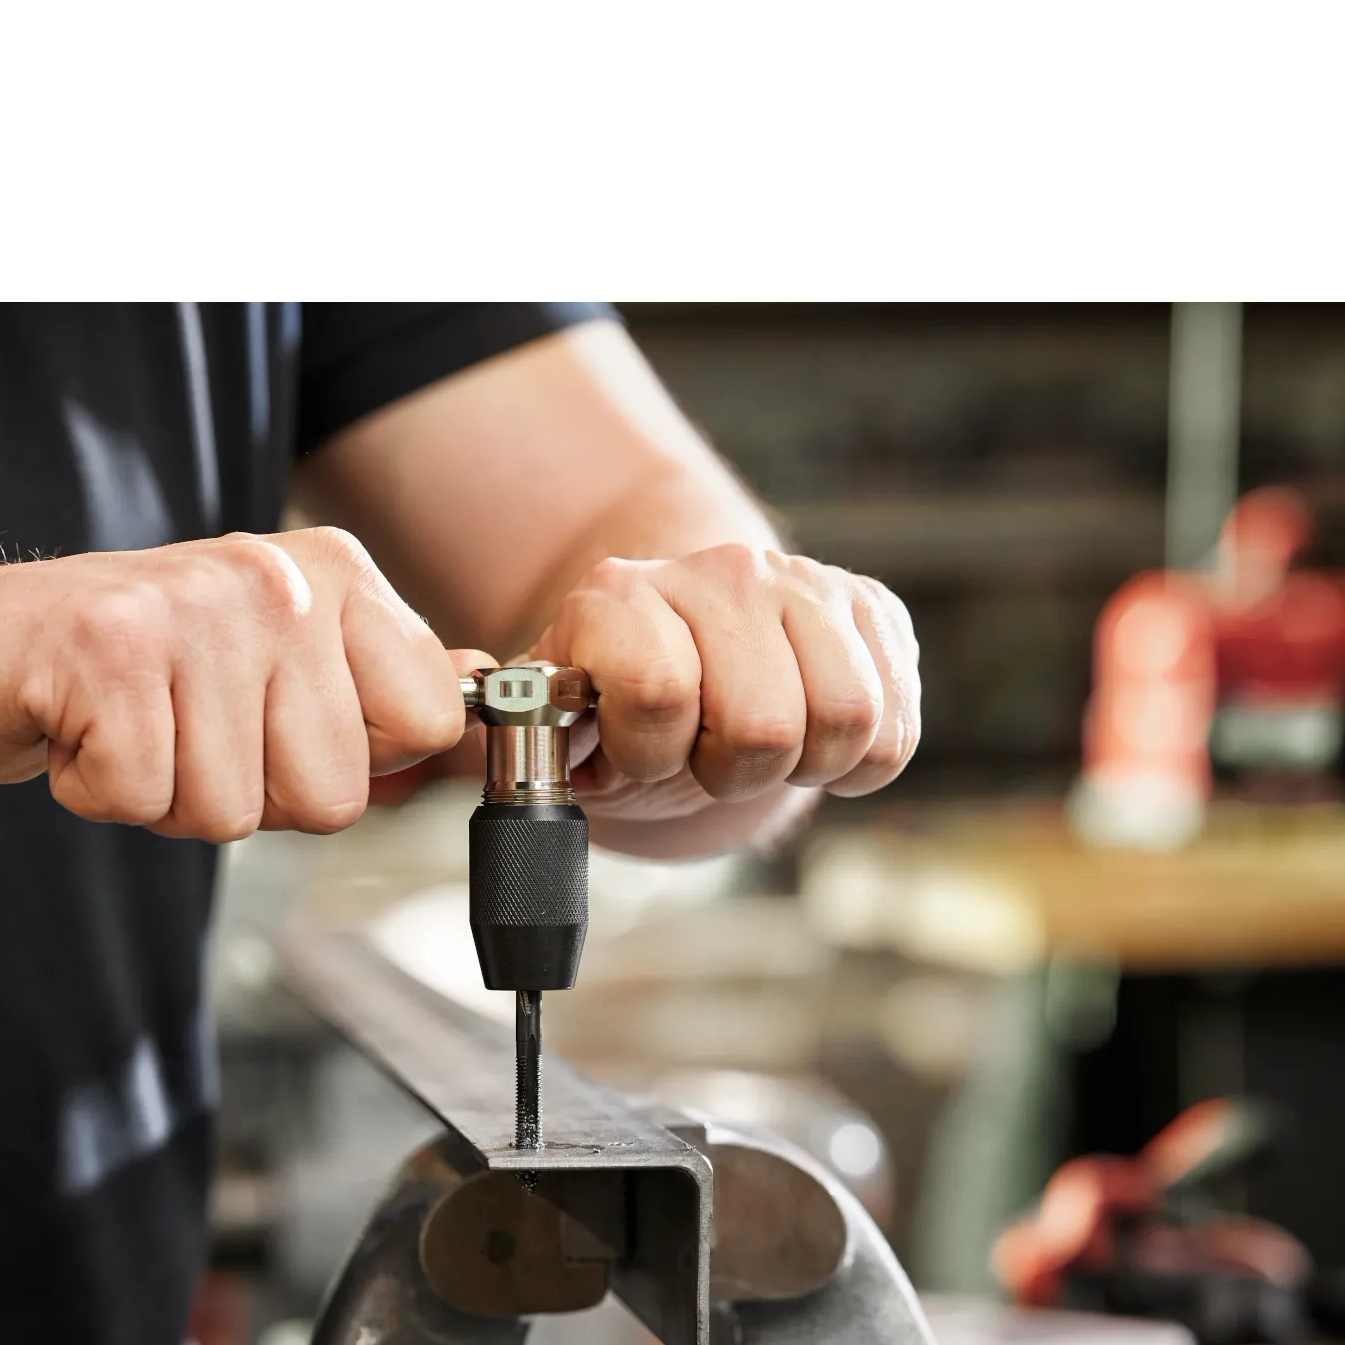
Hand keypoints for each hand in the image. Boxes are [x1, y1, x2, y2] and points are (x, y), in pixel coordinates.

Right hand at [0, 528, 485, 839]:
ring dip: (170, 797)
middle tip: (184, 733)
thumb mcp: (271, 665)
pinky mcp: (110, 653)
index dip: (355, 765)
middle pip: (334, 793)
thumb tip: (479, 692)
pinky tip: (83, 733)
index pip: (427, 725)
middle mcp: (277, 579)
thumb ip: (374, 684)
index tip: (280, 733)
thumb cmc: (125, 672)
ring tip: (131, 728)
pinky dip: (101, 793)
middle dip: (252, 796)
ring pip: (235, 810)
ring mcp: (195, 609)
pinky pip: (146, 800)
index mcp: (335, 576)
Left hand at [527, 544, 918, 824]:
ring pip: (845, 720)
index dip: (650, 751)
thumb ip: (493, 733)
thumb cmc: (609, 719)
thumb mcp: (544, 732)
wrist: (684, 676)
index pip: (657, 689)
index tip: (635, 753)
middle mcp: (719, 572)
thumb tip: (448, 710)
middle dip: (728, 772)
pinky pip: (896, 723)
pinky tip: (811, 746)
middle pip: (763, 723)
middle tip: (701, 760)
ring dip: (797, 767)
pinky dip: (858, 764)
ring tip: (752, 751)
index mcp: (620, 597)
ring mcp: (804, 585)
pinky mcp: (873, 612)